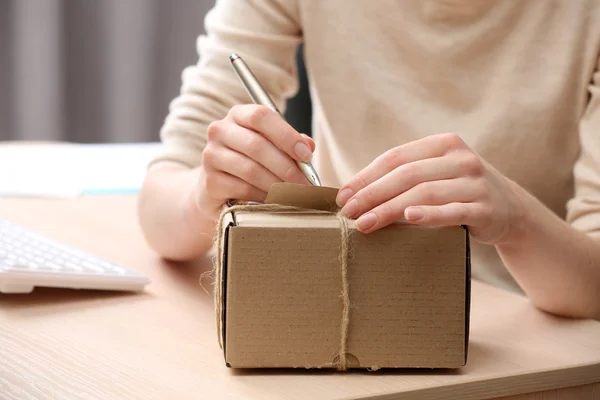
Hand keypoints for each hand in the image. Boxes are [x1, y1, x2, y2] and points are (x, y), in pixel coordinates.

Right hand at [198, 104, 313, 210]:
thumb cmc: (252, 162)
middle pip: (257, 145)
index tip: (306, 155)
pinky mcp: (210, 181)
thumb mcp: (272, 147)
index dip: (286, 135)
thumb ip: (291, 143)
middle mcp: (220, 131)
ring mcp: (211, 156)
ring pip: (251, 170)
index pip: (261, 116)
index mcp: (238, 115)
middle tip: (305, 183)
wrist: (218, 188)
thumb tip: (308, 146)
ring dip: (278, 184)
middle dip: (287, 167)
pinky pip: (243, 189)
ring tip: (294, 194)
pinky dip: (264, 196)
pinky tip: (275, 200)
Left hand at [336, 133, 525, 244]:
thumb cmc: (458, 192)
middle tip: (349, 213)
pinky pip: (454, 212)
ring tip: (365, 224)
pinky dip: (430, 215)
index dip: (366, 176)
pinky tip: (409, 219)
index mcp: (443, 144)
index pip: (396, 158)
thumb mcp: (435, 174)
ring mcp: (476, 182)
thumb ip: (404, 177)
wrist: (510, 210)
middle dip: (372, 194)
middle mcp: (461, 158)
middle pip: (407, 175)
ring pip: (425, 193)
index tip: (343, 196)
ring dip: (390, 210)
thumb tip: (353, 193)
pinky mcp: (486, 208)